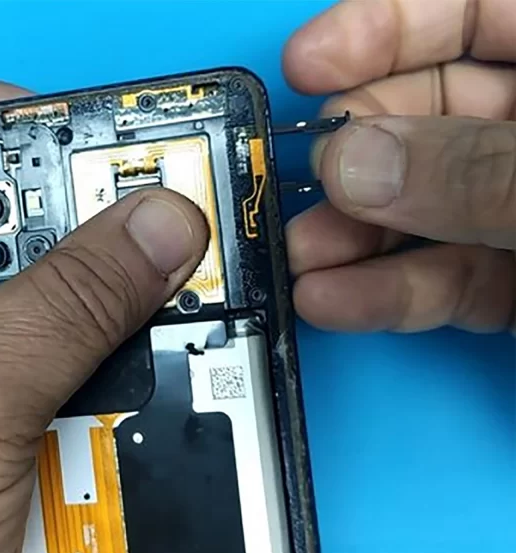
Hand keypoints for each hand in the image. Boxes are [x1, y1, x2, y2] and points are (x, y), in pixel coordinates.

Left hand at [0, 79, 207, 552]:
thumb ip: (71, 303)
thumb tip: (161, 230)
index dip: (2, 112)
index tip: (85, 130)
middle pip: (5, 212)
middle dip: (81, 219)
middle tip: (149, 225)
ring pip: (52, 287)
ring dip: (105, 300)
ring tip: (147, 310)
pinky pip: (70, 349)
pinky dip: (110, 353)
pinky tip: (130, 368)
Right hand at [284, 0, 515, 333]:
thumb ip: (477, 171)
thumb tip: (360, 163)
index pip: (473, 10)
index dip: (383, 28)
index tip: (309, 62)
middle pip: (427, 117)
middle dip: (355, 152)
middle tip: (314, 177)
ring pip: (423, 211)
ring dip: (352, 238)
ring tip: (300, 256)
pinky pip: (445, 280)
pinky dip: (388, 295)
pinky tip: (335, 299)